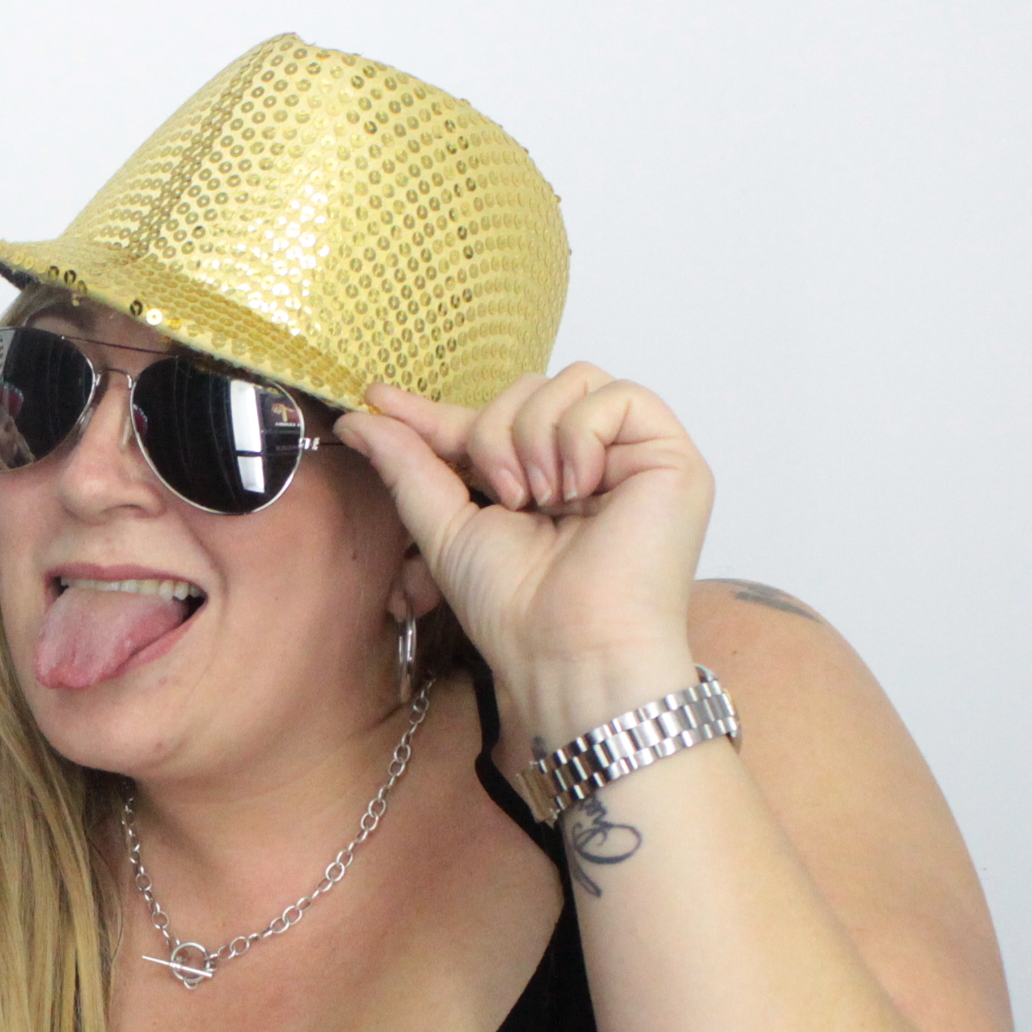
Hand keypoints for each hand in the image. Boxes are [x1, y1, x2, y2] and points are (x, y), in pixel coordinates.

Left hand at [339, 364, 714, 735]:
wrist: (569, 649)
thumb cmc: (516, 609)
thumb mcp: (445, 527)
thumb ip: (408, 466)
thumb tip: (359, 419)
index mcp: (542, 482)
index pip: (489, 422)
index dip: (437, 411)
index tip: (378, 397)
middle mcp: (591, 464)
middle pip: (529, 388)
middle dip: (493, 435)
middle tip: (504, 499)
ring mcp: (633, 458)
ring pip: (571, 381)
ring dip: (534, 438)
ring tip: (541, 501)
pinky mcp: (672, 455)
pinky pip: (619, 395)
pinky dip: (581, 436)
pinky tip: (578, 489)